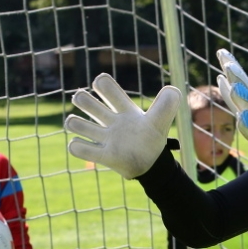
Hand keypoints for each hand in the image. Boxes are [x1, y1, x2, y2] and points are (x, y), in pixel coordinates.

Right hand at [65, 75, 180, 178]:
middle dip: (82, 99)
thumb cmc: (154, 139)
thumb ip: (167, 105)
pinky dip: (77, 146)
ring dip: (75, 123)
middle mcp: (110, 121)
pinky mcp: (103, 156)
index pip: (106, 87)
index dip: (101, 83)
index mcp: (123, 110)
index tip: (102, 86)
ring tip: (92, 131)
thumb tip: (172, 90)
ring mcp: (104, 138)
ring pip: (75, 123)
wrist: (153, 165)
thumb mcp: (162, 121)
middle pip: (85, 101)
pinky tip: (83, 147)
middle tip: (92, 108)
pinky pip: (77, 148)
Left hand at [216, 49, 247, 173]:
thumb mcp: (243, 108)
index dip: (231, 66)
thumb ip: (231, 94)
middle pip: (245, 89)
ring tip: (233, 87)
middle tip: (228, 64)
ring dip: (242, 97)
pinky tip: (242, 118)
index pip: (240, 80)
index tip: (221, 52)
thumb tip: (219, 77)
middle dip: (237, 77)